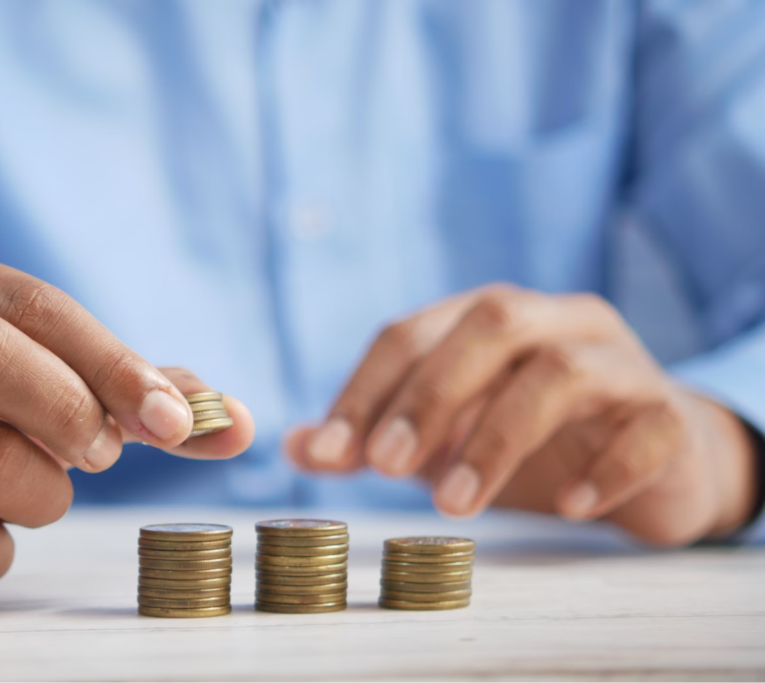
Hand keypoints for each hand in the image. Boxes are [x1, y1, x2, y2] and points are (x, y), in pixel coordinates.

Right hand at [0, 245, 253, 603]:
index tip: (176, 418)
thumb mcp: (24, 373)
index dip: (113, 360)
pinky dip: (1, 548)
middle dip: (73, 409)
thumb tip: (237, 422)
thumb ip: (128, 390)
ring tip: (30, 489)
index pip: (28, 301)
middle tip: (104, 453)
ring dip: (46, 492)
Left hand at [288, 285, 756, 545]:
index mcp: (488, 318)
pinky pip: (646, 427)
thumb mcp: (444, 437)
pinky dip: (605, 467)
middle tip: (385, 467)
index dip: (364, 389)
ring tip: (456, 505)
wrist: (654, 458)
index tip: (328, 452)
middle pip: (490, 323)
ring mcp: (619, 362)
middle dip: (430, 395)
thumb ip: (374, 437)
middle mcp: (554, 321)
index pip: (411, 332)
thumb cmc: (533, 439)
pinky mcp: (669, 414)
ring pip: (562, 371)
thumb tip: (295, 447)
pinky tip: (568, 507)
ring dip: (498, 438)